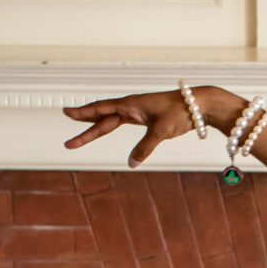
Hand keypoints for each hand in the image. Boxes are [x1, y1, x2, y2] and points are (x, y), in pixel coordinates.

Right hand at [61, 85, 243, 166]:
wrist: (200, 104)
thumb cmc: (181, 112)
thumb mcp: (162, 131)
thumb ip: (145, 147)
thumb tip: (131, 163)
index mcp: (131, 105)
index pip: (101, 109)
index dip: (83, 113)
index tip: (66, 113)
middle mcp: (132, 107)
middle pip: (102, 120)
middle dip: (85, 130)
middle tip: (68, 143)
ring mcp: (138, 112)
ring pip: (111, 122)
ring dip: (96, 129)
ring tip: (80, 138)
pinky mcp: (147, 118)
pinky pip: (123, 122)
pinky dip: (112, 128)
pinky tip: (105, 130)